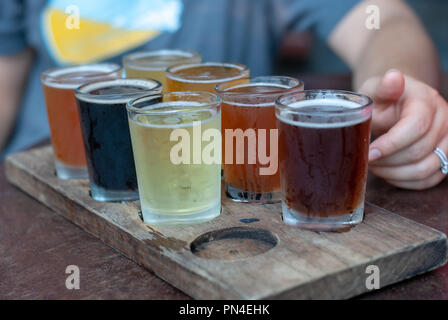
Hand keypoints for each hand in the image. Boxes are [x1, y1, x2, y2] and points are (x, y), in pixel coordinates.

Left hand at [359, 69, 447, 189]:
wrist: (398, 102)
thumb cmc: (383, 97)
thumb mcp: (377, 88)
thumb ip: (383, 87)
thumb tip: (393, 77)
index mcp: (427, 100)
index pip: (415, 126)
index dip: (391, 144)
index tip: (369, 153)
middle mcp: (444, 120)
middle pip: (419, 151)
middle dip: (388, 161)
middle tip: (367, 160)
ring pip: (425, 169)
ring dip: (395, 174)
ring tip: (374, 167)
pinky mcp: (445, 157)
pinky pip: (429, 179)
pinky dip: (405, 182)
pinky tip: (388, 174)